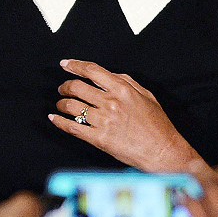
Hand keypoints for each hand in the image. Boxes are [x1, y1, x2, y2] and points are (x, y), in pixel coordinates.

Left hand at [49, 58, 201, 171]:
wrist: (163, 151)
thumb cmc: (157, 125)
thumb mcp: (146, 95)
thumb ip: (125, 81)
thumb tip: (106, 74)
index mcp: (122, 89)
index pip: (92, 71)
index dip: (75, 65)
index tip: (64, 64)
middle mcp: (111, 103)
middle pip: (76, 87)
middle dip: (64, 86)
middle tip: (62, 89)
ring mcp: (103, 121)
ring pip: (71, 106)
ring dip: (61, 104)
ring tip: (61, 104)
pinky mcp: (99, 139)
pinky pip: (72, 127)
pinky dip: (59, 122)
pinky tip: (54, 118)